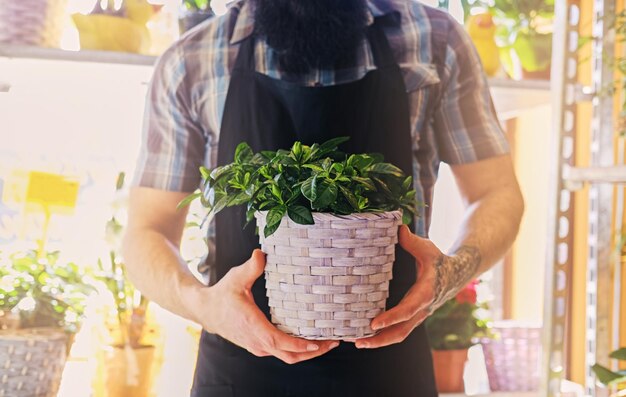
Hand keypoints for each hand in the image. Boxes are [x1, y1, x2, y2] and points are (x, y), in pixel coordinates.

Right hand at [197, 249, 338, 363]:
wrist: (206, 311)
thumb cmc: (223, 294)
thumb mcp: (235, 278)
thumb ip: (250, 267)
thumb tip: (261, 253)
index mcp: (252, 326)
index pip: (278, 342)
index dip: (299, 345)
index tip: (317, 342)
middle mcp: (256, 341)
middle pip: (289, 355)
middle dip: (313, 351)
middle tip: (333, 341)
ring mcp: (258, 347)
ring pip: (287, 357)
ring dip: (307, 353)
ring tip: (327, 342)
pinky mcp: (259, 346)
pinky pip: (282, 353)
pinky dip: (298, 350)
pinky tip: (310, 340)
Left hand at [354, 225, 479, 348]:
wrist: (456, 274)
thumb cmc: (438, 260)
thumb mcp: (427, 248)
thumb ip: (412, 241)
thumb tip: (399, 229)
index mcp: (425, 293)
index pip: (408, 310)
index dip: (391, 318)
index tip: (374, 323)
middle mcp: (422, 309)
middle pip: (401, 331)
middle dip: (380, 339)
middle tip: (359, 341)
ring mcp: (419, 316)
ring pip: (400, 334)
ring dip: (379, 341)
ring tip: (358, 342)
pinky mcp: (414, 317)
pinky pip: (399, 330)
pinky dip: (384, 336)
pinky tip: (367, 335)